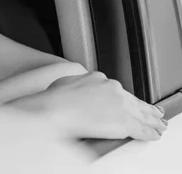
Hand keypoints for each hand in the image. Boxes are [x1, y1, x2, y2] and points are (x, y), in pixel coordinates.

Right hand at [44, 72, 166, 140]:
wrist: (56, 109)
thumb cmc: (56, 98)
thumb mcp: (67, 82)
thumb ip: (79, 84)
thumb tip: (78, 89)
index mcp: (99, 78)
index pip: (118, 90)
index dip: (126, 98)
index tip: (128, 102)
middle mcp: (113, 89)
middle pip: (134, 101)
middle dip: (145, 108)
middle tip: (154, 113)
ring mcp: (120, 106)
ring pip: (142, 114)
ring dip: (152, 120)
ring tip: (158, 125)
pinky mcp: (124, 122)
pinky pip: (142, 129)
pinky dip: (149, 133)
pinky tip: (152, 135)